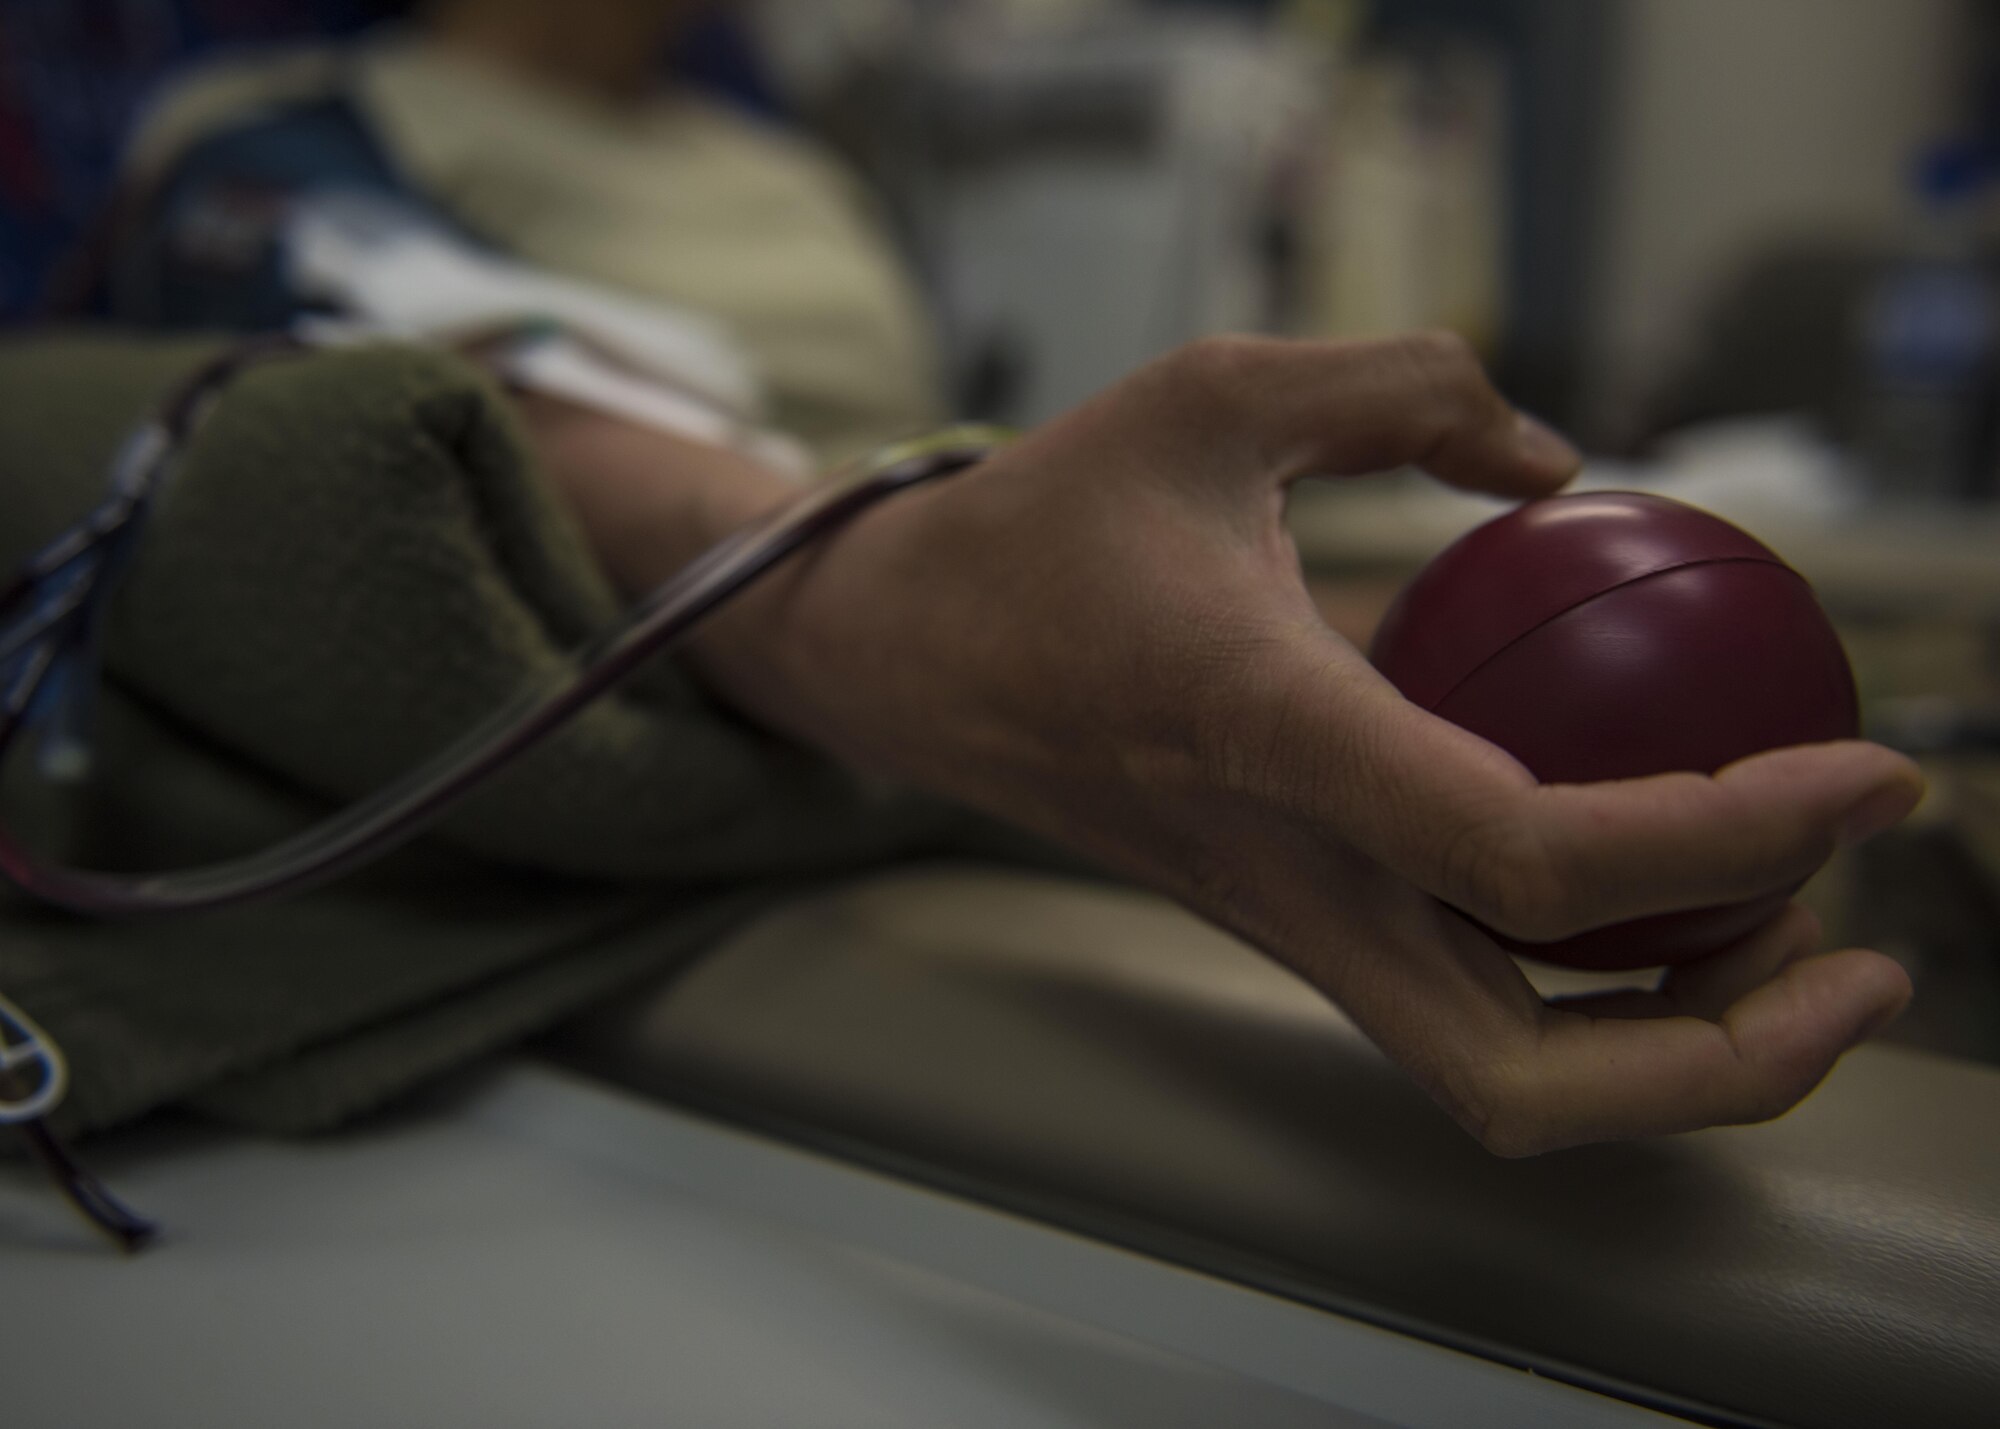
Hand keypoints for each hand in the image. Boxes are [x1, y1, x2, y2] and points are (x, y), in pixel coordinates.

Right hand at [560, 333, 1925, 1154]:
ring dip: (1673, 1047)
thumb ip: (1410, 386)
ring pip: (1499, 1081)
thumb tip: (1556, 466)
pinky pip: (1467, 1010)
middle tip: (1849, 950)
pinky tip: (1656, 882)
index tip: (1866, 774)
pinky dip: (1596, 990)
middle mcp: (1286, 874)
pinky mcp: (1287, 929)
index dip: (1737, 834)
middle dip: (1727, 1061)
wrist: (901, 655)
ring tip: (1784, 923)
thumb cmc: (1038, 526)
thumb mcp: (1217, 390)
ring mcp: (1284, 925)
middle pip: (1528, 1081)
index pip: (1536, 857)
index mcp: (1269, 738)